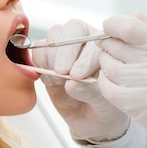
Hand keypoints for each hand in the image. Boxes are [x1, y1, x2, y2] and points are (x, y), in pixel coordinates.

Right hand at [32, 19, 129, 142]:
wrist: (92, 119)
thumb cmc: (105, 107)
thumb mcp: (104, 103)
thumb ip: (91, 91)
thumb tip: (71, 83)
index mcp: (107, 47)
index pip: (96, 39)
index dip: (85, 56)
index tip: (79, 75)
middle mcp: (87, 41)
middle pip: (73, 28)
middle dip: (66, 51)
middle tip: (62, 73)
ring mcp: (66, 47)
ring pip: (54, 36)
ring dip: (52, 57)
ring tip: (58, 80)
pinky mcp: (48, 57)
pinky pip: (38, 50)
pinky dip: (39, 64)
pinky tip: (50, 81)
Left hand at [96, 13, 146, 147]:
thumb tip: (134, 15)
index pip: (130, 27)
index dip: (113, 24)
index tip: (109, 26)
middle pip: (116, 47)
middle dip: (107, 44)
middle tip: (107, 45)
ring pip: (110, 68)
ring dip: (105, 63)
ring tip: (110, 62)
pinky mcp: (140, 109)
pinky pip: (110, 90)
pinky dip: (105, 83)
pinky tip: (111, 81)